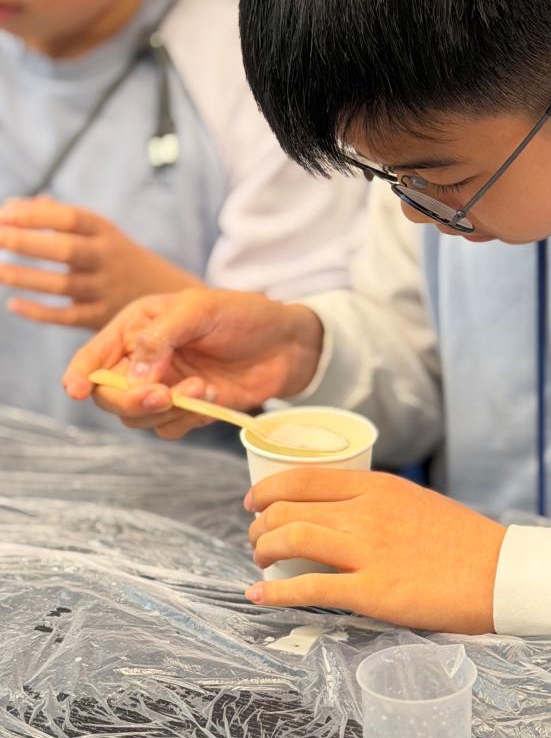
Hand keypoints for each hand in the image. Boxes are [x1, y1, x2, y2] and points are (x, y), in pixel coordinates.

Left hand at [0, 196, 200, 330]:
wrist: (165, 292)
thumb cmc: (116, 257)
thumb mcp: (100, 233)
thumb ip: (59, 219)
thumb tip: (15, 206)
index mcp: (105, 232)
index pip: (70, 218)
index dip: (36, 215)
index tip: (3, 213)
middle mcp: (108, 259)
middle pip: (66, 249)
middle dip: (26, 242)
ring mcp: (106, 289)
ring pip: (63, 285)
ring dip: (26, 277)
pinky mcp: (102, 317)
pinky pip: (67, 316)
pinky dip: (39, 312)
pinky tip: (13, 304)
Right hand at [62, 287, 324, 438]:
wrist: (287, 341)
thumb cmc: (244, 314)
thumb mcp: (201, 309)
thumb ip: (161, 337)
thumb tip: (132, 375)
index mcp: (134, 327)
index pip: (93, 356)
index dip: (79, 375)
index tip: (76, 391)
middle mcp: (141, 360)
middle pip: (108, 395)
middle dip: (130, 400)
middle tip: (162, 395)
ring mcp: (162, 387)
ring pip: (137, 418)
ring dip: (167, 410)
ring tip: (203, 386)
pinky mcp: (186, 409)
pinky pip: (168, 428)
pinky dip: (187, 419)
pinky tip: (212, 396)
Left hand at [245, 470, 506, 633]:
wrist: (500, 573)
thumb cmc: (464, 542)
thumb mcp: (417, 502)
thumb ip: (378, 503)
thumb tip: (341, 514)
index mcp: (379, 487)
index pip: (304, 477)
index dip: (268, 489)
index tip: (253, 503)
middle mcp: (367, 513)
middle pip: (288, 508)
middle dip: (260, 526)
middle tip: (257, 541)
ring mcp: (368, 551)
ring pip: (290, 539)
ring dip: (262, 552)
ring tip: (260, 564)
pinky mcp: (372, 592)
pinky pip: (308, 589)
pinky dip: (274, 593)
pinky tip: (257, 597)